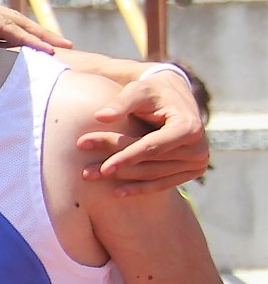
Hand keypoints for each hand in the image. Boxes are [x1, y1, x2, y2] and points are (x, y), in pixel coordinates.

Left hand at [80, 66, 206, 193]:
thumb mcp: (139, 90)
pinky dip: (140, 188)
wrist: (173, 95)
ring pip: (153, 175)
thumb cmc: (153, 91)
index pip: (153, 147)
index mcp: (189, 127)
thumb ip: (121, 102)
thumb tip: (100, 116)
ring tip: (90, 177)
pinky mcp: (191, 171)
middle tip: (85, 172)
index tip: (102, 167)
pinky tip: (116, 192)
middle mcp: (198, 148)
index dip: (126, 157)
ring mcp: (197, 162)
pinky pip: (163, 183)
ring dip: (122, 179)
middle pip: (150, 162)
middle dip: (117, 166)